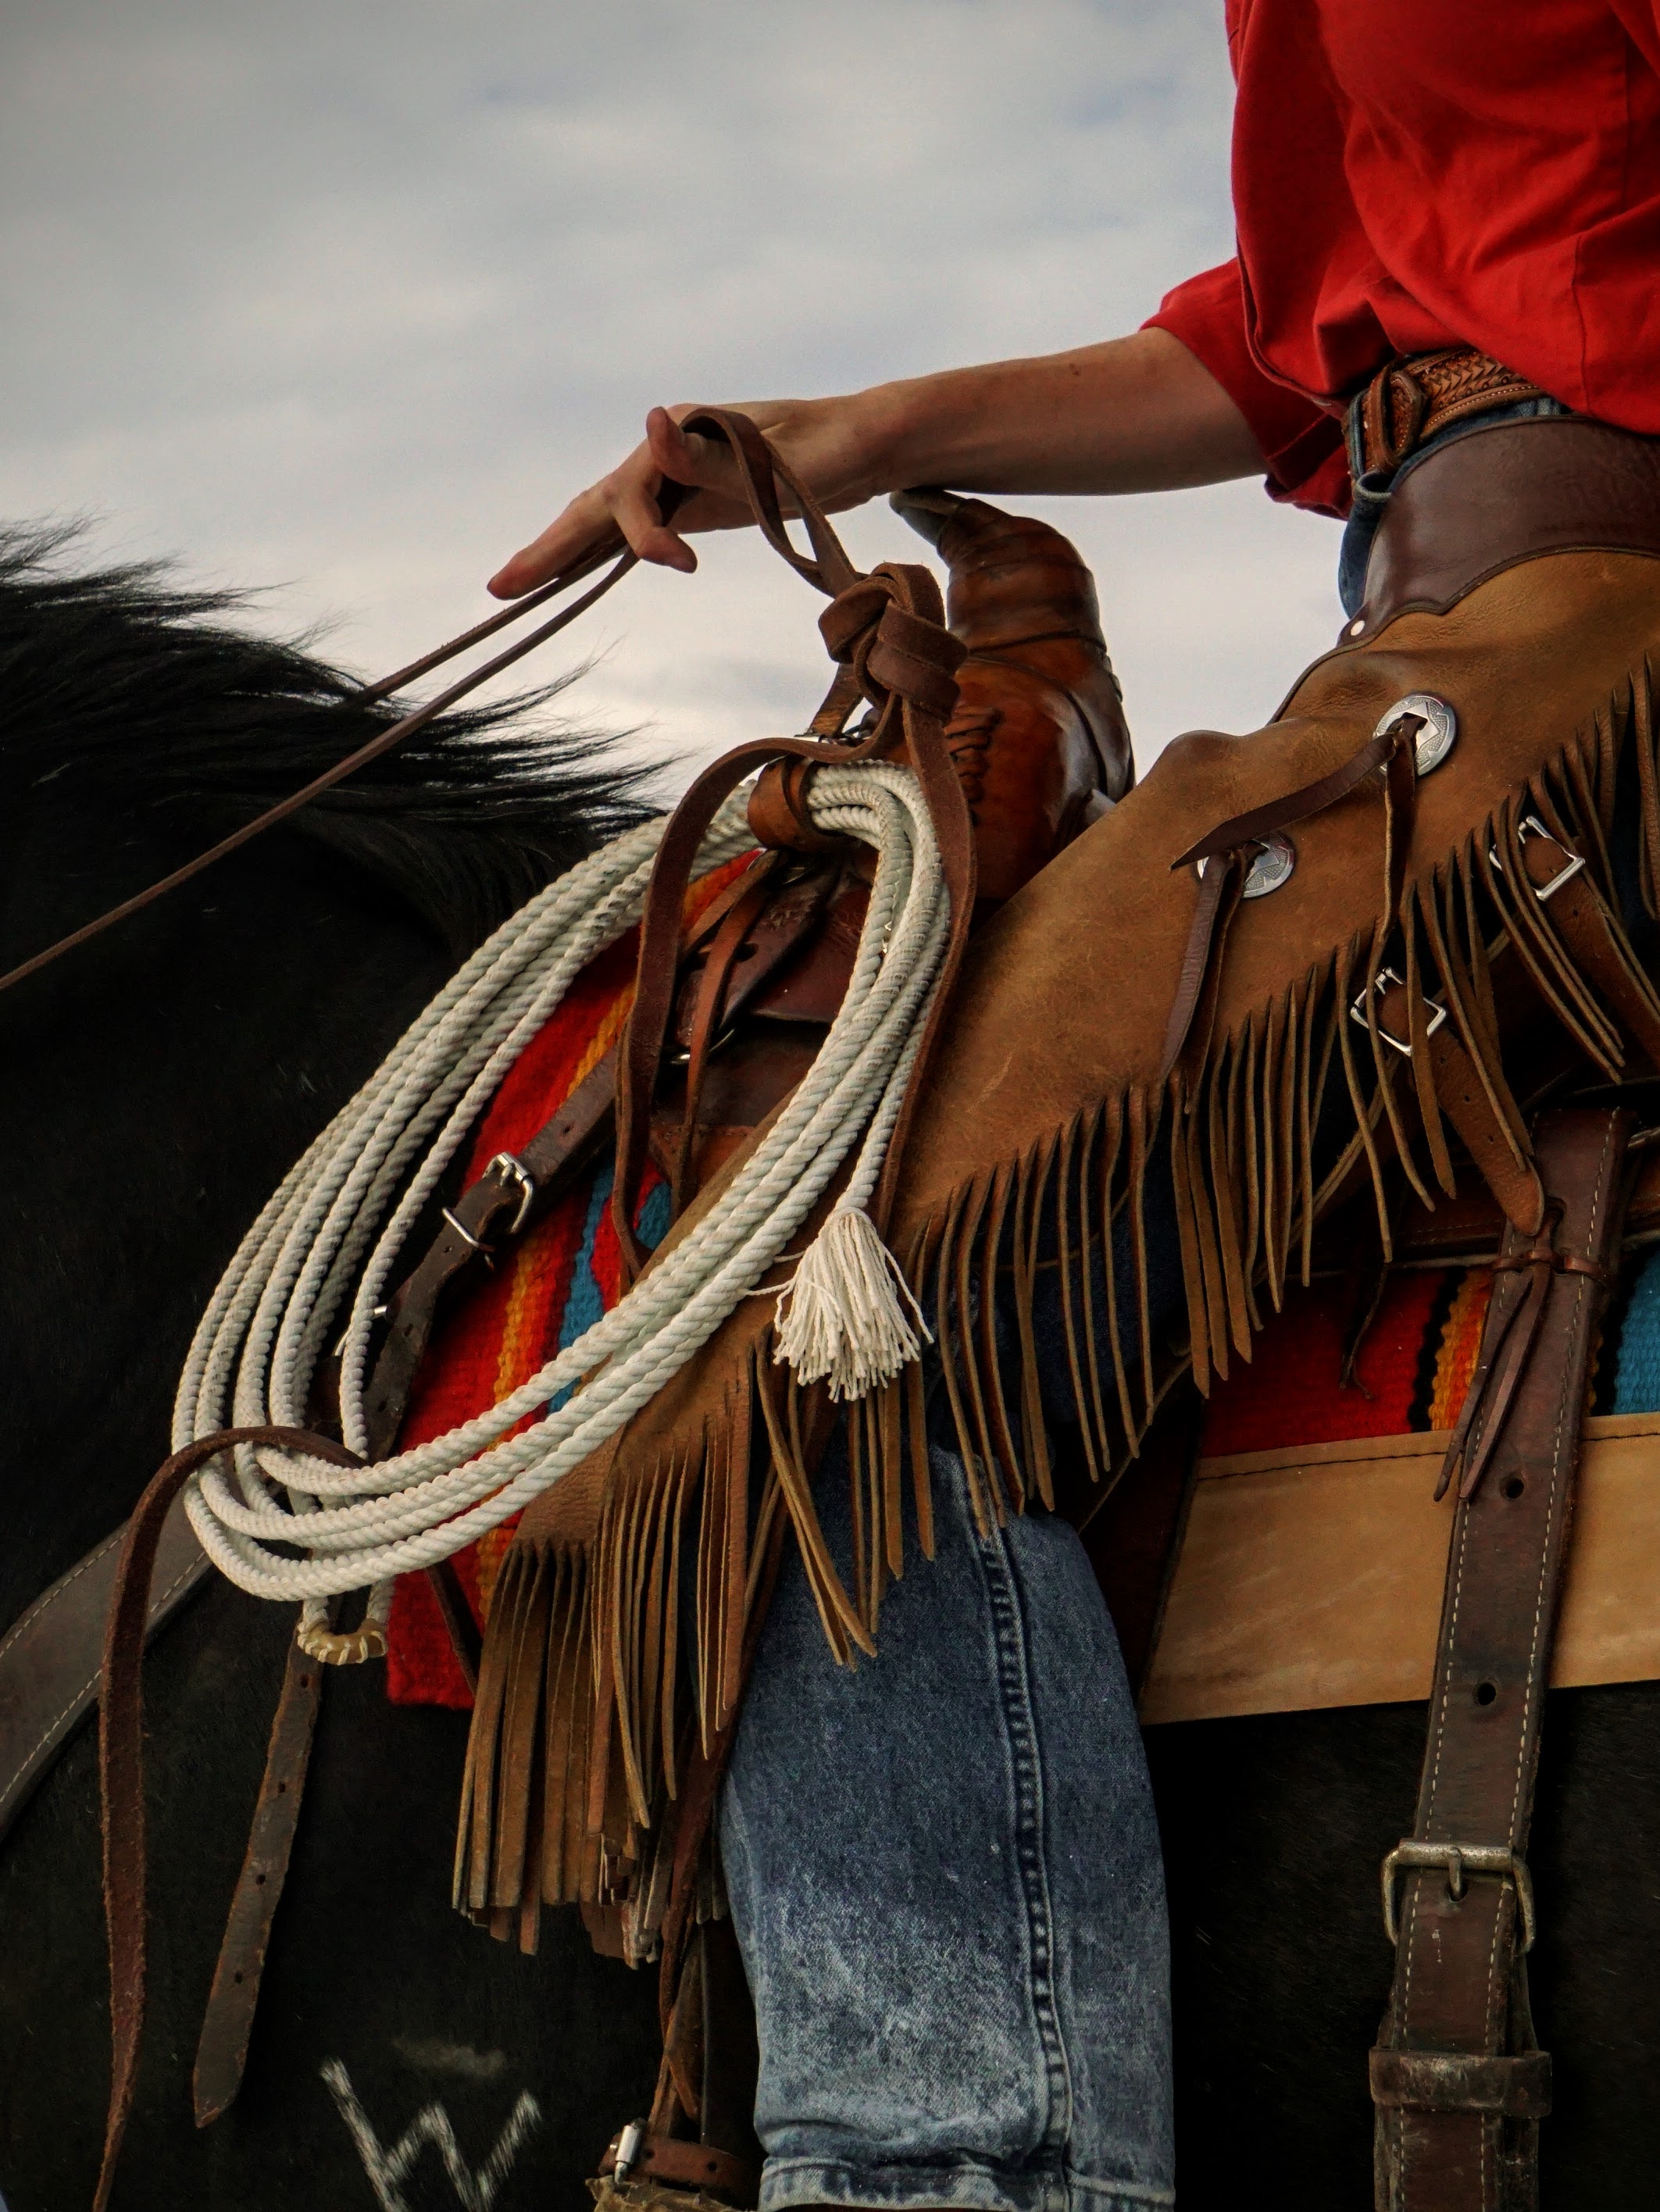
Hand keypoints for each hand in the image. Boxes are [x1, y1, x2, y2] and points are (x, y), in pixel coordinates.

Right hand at [487, 398, 873, 598]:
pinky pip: (632, 528)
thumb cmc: (831, 447)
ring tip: (515, 585)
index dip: (640, 533)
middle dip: (550, 547)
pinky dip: (599, 551)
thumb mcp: (776, 457)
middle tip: (501, 589)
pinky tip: (574, 573)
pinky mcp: (689, 500)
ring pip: (606, 515)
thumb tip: (649, 423)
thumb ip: (708, 455)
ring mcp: (675, 475)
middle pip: (596, 502)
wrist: (863, 442)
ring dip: (563, 551)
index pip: (633, 492)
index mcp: (682, 432)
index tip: (682, 565)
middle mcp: (668, 449)